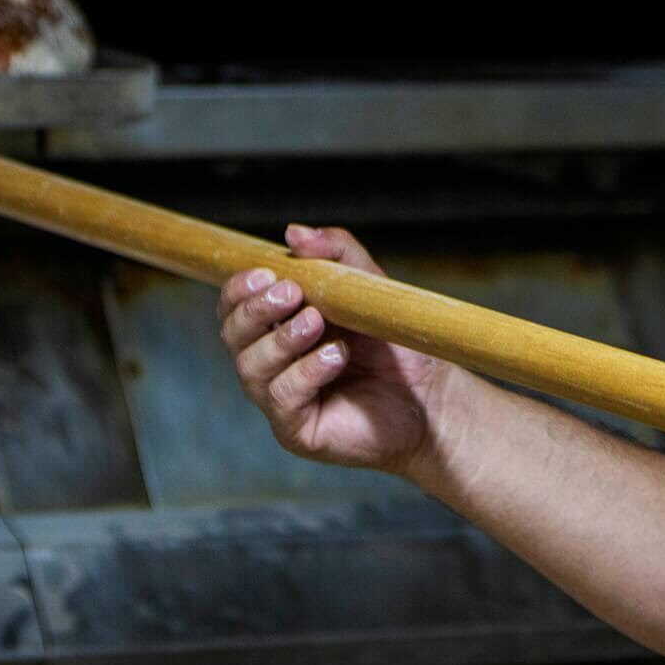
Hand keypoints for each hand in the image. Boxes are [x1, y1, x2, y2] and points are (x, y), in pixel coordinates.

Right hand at [216, 224, 453, 476]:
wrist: (431, 396)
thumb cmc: (394, 344)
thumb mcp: (367, 287)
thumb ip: (336, 255)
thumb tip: (293, 233)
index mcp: (278, 327)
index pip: (235, 307)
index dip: (239, 290)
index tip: (266, 273)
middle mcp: (271, 363)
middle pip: (233, 336)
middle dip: (256, 310)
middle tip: (292, 293)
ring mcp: (280, 399)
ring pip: (251, 368)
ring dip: (281, 339)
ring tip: (317, 322)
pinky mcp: (297, 431)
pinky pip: (282, 399)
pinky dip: (305, 372)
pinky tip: (336, 357)